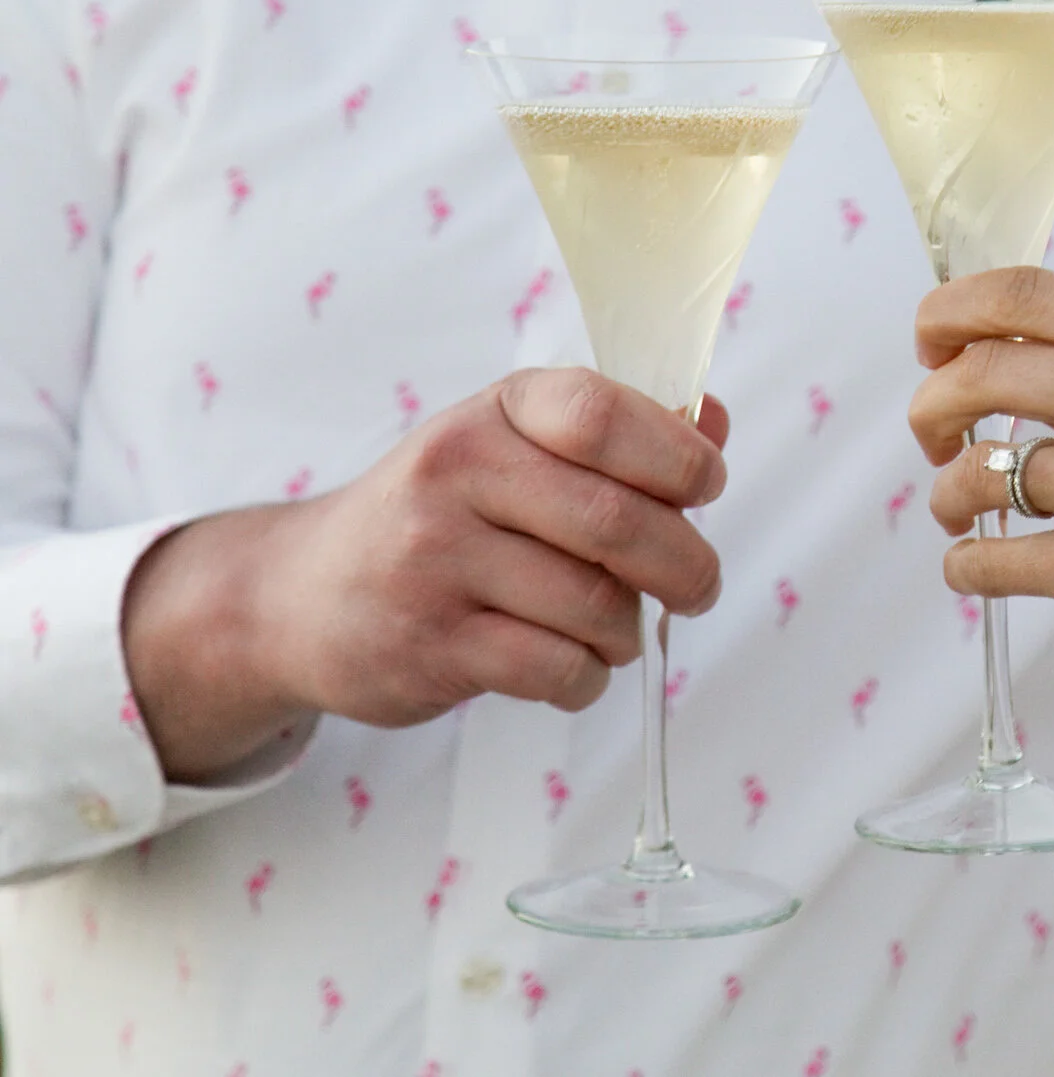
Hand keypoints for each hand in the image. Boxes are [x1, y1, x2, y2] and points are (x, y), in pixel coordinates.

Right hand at [124, 369, 728, 778]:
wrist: (300, 595)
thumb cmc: (441, 514)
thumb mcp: (513, 448)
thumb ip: (618, 434)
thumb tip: (714, 422)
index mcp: (495, 413)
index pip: (600, 413)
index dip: (677, 455)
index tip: (705, 486)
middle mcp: (456, 474)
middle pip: (617, 522)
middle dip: (686, 565)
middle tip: (699, 586)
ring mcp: (435, 561)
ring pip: (595, 606)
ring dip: (630, 631)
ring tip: (615, 630)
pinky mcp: (429, 644)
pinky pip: (556, 669)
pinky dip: (587, 679)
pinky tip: (572, 667)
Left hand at [909, 268, 1053, 699]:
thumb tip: (997, 344)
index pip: (1016, 294)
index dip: (947, 314)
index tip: (930, 343)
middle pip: (973, 376)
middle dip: (929, 410)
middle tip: (934, 438)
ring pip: (972, 475)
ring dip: (948, 495)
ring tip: (965, 509)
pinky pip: (985, 560)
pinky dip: (965, 566)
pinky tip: (980, 565)